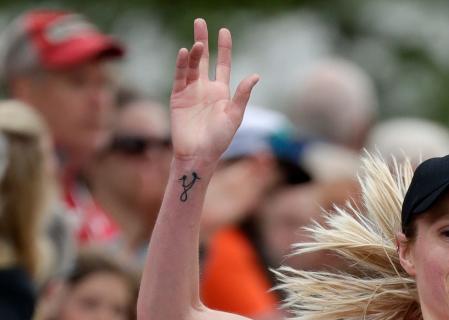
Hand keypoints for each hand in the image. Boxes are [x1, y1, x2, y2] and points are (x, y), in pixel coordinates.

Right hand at [170, 18, 258, 165]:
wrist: (199, 154)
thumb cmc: (219, 140)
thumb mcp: (235, 116)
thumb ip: (242, 95)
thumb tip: (256, 76)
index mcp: (221, 92)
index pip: (223, 64)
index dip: (224, 48)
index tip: (224, 31)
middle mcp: (205, 88)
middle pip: (204, 59)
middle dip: (203, 40)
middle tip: (201, 21)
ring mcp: (190, 91)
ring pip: (192, 65)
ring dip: (195, 53)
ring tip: (198, 43)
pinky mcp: (177, 96)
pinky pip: (179, 76)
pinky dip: (182, 64)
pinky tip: (186, 53)